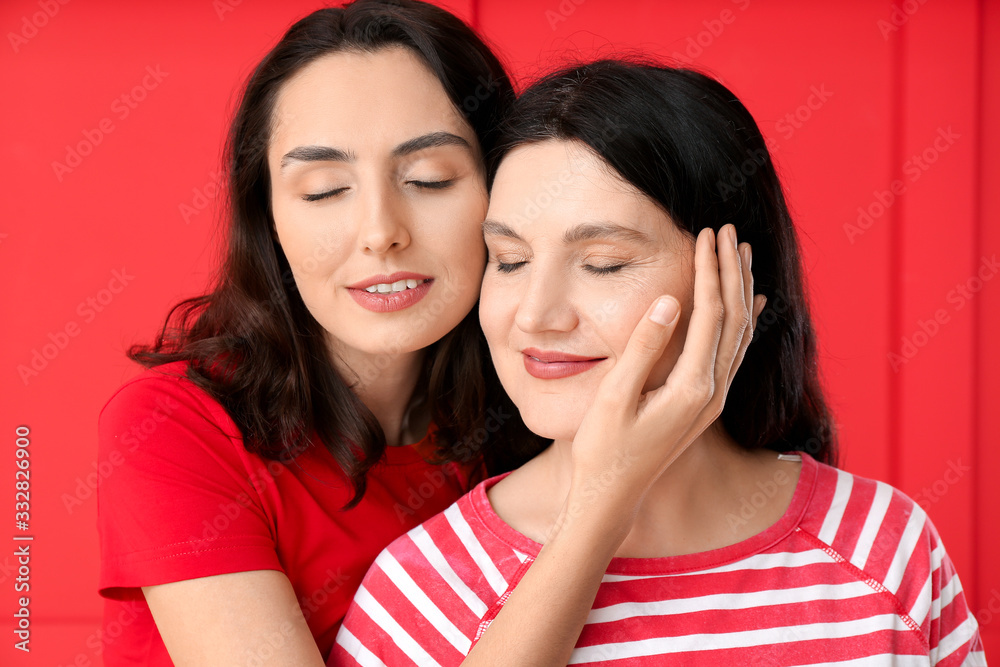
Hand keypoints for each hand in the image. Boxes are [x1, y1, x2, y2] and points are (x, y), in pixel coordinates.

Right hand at [568, 223, 765, 507]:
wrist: (613, 496)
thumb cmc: (604, 449)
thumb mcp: (615, 397)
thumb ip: (645, 347)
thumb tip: (671, 300)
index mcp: (693, 387)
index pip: (712, 314)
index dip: (710, 270)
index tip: (705, 233)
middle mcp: (712, 392)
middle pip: (735, 319)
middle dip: (732, 271)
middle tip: (728, 230)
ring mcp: (713, 400)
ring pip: (740, 334)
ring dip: (741, 291)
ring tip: (741, 254)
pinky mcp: (705, 404)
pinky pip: (735, 354)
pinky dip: (744, 323)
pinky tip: (751, 305)